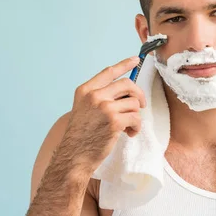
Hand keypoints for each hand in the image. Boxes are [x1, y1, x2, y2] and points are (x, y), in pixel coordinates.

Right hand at [58, 56, 146, 173]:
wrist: (74, 156)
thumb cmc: (81, 136)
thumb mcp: (84, 109)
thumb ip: (100, 97)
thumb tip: (126, 93)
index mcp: (85, 90)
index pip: (109, 72)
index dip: (124, 64)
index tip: (136, 60)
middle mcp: (94, 96)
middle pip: (127, 84)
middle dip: (138, 95)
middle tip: (140, 106)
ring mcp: (104, 107)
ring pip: (133, 103)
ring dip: (136, 116)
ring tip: (129, 127)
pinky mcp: (114, 121)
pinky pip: (136, 118)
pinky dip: (136, 127)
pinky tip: (129, 134)